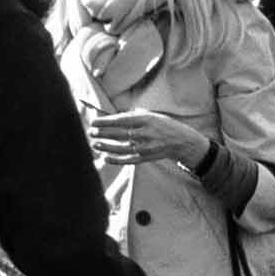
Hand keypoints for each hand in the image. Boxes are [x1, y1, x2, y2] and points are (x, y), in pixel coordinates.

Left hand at [87, 109, 210, 168]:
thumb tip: (117, 117)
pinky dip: (115, 160)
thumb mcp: (153, 115)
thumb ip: (136, 116)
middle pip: (119, 134)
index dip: (106, 122)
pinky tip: (105, 158)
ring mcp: (145, 147)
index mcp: (146, 120)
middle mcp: (145, 133)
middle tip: (91, 132)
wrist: (183, 142)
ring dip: (106, 146)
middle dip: (103, 133)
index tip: (94, 122)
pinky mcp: (145, 158)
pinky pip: (127, 160)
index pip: (121, 120)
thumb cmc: (166, 126)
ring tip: (95, 144)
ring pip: (120, 148)